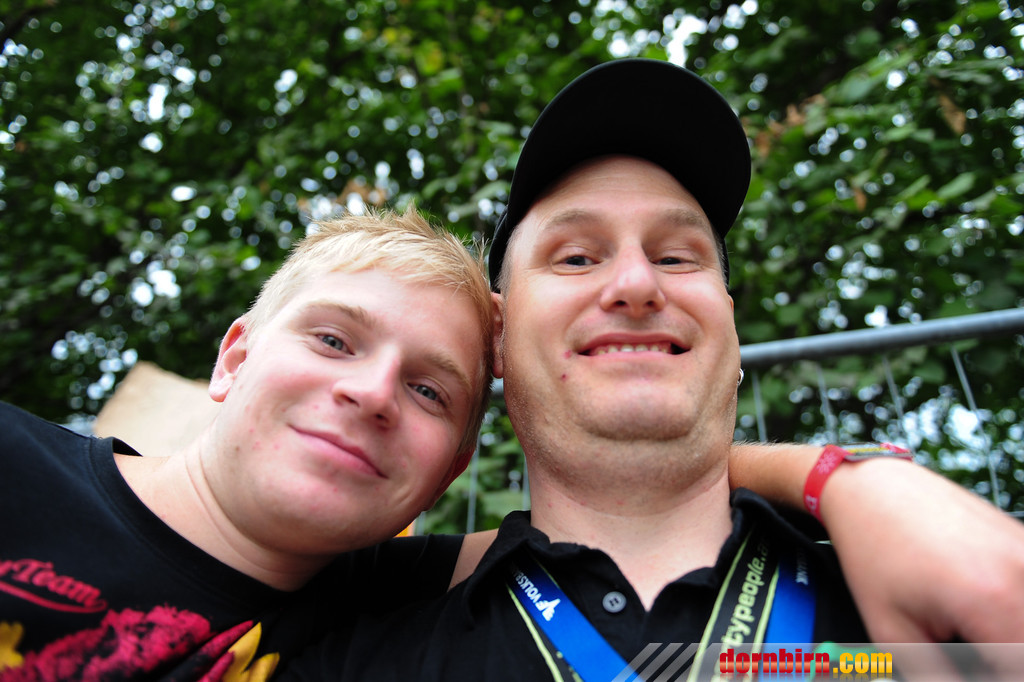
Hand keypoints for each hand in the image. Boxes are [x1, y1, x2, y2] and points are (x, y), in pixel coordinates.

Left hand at [821, 458, 1023, 653]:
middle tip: (958, 645)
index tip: (961, 665)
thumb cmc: (873, 546)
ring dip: (1003, 633)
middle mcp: (1021, 571)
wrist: (869, 487)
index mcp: (992, 599)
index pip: (1015, 667)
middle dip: (997, 656)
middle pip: (1023, 644)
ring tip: (961, 625)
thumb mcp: (892, 628)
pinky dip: (1007, 607)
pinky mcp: (1023, 539)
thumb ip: (937, 675)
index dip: (990, 673)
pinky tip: (971, 600)